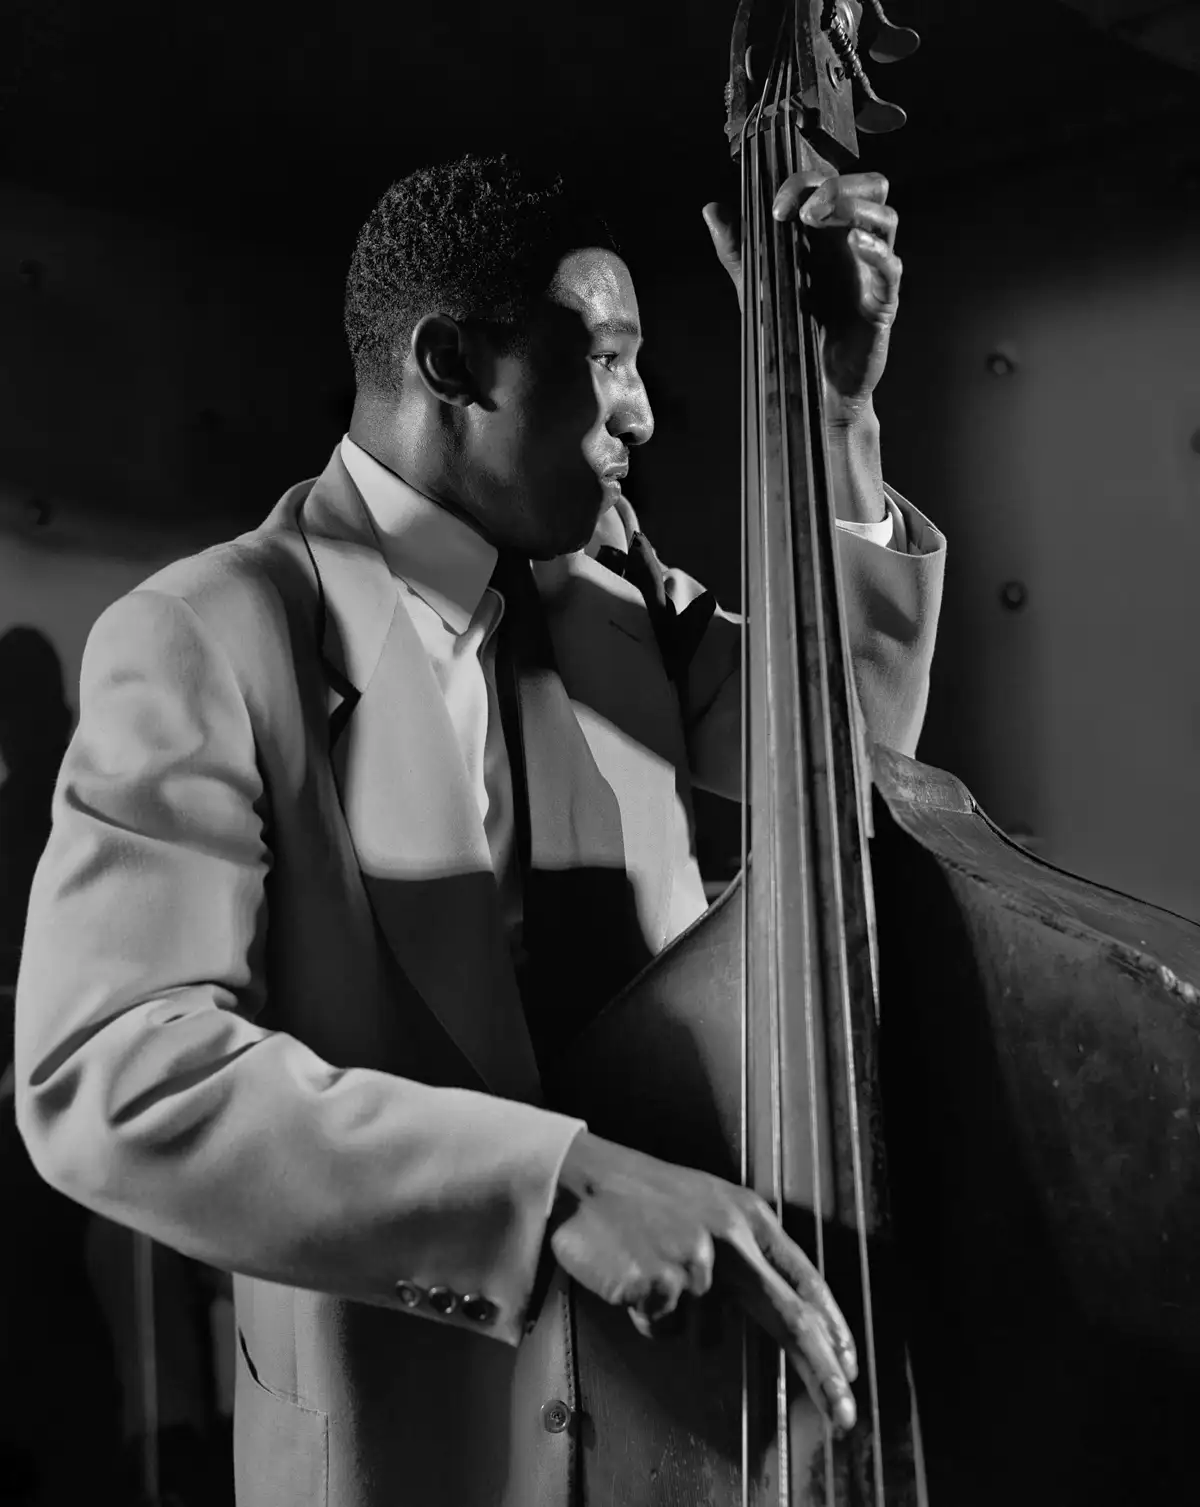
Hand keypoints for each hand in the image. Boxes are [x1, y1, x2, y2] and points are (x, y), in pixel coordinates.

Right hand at [550, 1130, 858, 1432]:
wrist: (582, 1178)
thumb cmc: (642, 1195)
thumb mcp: (709, 1203)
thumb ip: (747, 1248)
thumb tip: (779, 1303)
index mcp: (747, 1215)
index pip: (806, 1279)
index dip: (833, 1328)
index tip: (850, 1366)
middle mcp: (730, 1238)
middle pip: (789, 1318)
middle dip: (822, 1373)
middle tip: (843, 1414)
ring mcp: (696, 1262)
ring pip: (707, 1333)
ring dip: (683, 1319)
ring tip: (653, 1271)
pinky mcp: (659, 1284)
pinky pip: (665, 1329)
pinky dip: (648, 1317)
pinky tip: (633, 1277)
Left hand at [703, 170, 900, 424]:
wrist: (807, 388)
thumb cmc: (788, 333)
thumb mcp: (755, 285)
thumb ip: (736, 247)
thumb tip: (710, 208)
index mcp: (826, 235)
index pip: (829, 184)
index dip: (804, 184)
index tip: (776, 208)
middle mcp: (852, 246)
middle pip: (871, 188)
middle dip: (837, 186)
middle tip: (803, 213)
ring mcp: (871, 272)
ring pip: (886, 218)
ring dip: (855, 207)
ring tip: (817, 221)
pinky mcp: (882, 304)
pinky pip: (892, 268)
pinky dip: (877, 250)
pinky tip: (856, 244)